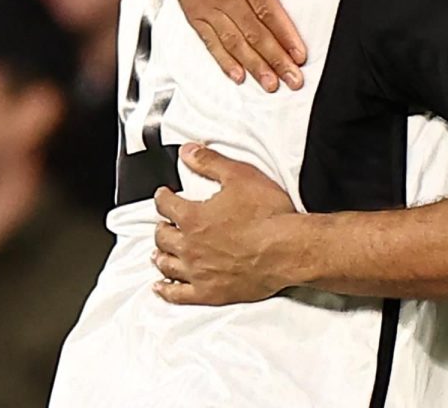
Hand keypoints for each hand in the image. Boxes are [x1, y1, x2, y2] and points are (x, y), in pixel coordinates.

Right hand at [147, 0, 318, 90]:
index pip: (267, 9)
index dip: (285, 34)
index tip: (300, 54)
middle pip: (252, 32)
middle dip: (275, 59)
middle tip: (294, 81)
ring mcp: (204, 2)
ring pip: (232, 41)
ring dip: (252, 65)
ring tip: (270, 85)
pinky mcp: (192, 9)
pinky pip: (208, 40)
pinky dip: (223, 59)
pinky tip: (237, 76)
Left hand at [150, 144, 298, 304]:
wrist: (288, 249)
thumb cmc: (268, 215)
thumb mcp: (239, 175)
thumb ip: (209, 162)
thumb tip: (187, 152)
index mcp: (193, 217)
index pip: (166, 205)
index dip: (162, 198)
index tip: (163, 196)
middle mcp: (189, 246)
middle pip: (162, 237)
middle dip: (161, 228)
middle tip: (163, 224)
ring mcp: (198, 272)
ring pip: (167, 265)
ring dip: (160, 256)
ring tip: (159, 253)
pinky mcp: (210, 292)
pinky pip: (178, 294)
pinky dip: (166, 290)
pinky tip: (161, 287)